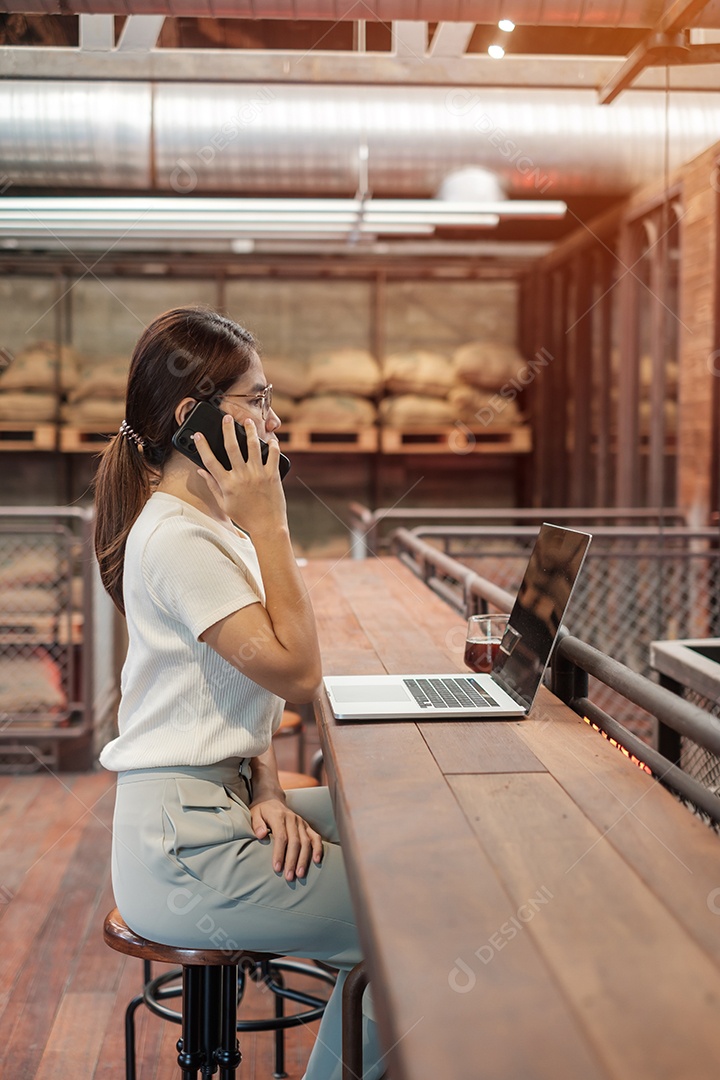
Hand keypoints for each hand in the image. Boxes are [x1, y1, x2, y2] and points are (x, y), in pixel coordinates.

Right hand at [193, 415, 286, 533]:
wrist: (267, 526)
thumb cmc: (244, 516)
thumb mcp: (224, 504)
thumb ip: (212, 486)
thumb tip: (201, 471)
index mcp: (227, 484)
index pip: (210, 461)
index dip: (202, 446)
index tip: (198, 435)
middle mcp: (241, 476)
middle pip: (231, 447)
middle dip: (227, 430)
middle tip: (226, 418)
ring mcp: (258, 474)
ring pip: (252, 446)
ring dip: (250, 431)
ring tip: (248, 422)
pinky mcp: (272, 475)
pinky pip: (273, 455)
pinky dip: (272, 445)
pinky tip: (270, 439)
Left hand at [249, 796, 323, 880]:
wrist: (272, 799)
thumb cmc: (261, 811)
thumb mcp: (254, 814)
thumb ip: (257, 824)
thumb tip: (260, 835)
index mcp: (279, 816)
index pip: (281, 837)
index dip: (279, 853)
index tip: (277, 868)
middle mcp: (292, 819)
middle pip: (295, 842)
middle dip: (292, 861)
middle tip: (289, 877)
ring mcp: (301, 823)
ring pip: (306, 842)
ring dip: (304, 859)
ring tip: (300, 874)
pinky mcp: (307, 826)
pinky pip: (315, 837)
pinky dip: (318, 849)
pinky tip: (317, 861)